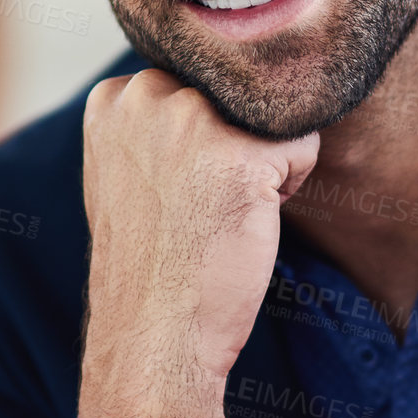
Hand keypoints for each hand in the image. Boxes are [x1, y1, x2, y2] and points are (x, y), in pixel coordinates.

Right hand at [76, 69, 319, 417]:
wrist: (155, 339)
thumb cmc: (154, 262)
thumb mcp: (128, 168)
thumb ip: (156, 117)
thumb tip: (213, 77)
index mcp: (114, 95)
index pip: (202, 78)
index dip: (204, 136)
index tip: (177, 189)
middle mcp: (146, 94)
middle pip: (239, 91)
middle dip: (236, 141)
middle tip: (200, 205)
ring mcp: (191, 120)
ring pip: (272, 115)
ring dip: (264, 162)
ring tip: (222, 211)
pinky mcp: (240, 154)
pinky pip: (303, 146)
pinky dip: (290, 186)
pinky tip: (248, 221)